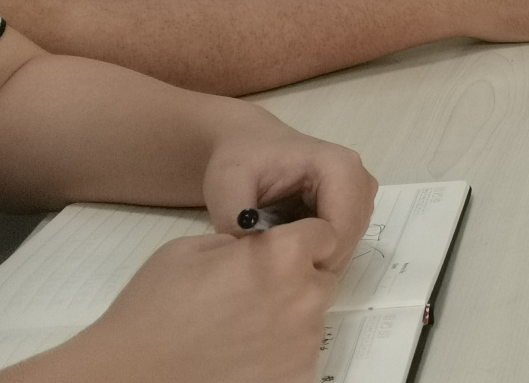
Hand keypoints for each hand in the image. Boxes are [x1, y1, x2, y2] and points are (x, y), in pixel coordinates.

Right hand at [57, 221, 340, 382]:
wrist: (128, 376)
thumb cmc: (152, 311)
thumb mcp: (191, 249)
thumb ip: (241, 243)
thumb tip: (261, 246)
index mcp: (282, 255)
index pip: (324, 234)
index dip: (303, 241)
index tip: (283, 254)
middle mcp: (303, 296)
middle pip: (321, 278)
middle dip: (297, 281)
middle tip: (253, 297)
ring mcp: (303, 343)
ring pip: (311, 321)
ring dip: (288, 321)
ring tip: (241, 332)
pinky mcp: (296, 378)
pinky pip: (300, 358)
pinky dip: (280, 357)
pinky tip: (244, 358)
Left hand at [202, 118, 377, 267]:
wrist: (248, 143)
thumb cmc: (239, 160)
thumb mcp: (227, 188)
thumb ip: (237, 225)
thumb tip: (250, 263)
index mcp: (337, 167)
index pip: (342, 229)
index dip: (312, 257)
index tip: (275, 271)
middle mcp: (358, 177)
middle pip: (350, 237)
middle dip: (315, 260)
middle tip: (274, 271)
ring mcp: (360, 190)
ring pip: (350, 240)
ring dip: (319, 257)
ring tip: (280, 258)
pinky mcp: (353, 202)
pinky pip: (346, 237)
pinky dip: (322, 250)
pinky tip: (292, 248)